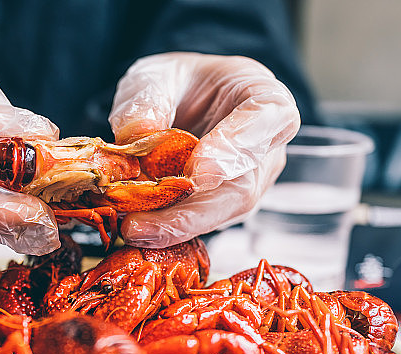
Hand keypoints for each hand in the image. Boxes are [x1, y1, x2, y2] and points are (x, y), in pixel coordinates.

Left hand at [109, 52, 300, 247]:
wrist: (180, 102)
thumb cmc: (180, 83)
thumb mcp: (156, 75)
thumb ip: (148, 98)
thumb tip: (136, 135)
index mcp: (265, 98)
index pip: (266, 121)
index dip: (235, 149)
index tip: (198, 173)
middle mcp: (266, 148)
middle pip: (243, 187)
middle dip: (193, 211)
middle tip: (146, 221)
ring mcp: (249, 183)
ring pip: (221, 214)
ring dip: (176, 226)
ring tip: (134, 229)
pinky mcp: (223, 208)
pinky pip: (202, 223)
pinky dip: (169, 229)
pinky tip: (139, 230)